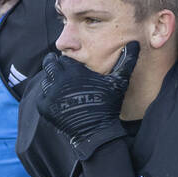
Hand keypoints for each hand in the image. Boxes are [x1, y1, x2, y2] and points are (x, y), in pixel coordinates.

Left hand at [37, 42, 139, 159]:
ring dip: (52, 81)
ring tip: (63, 88)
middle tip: (64, 74)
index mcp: (73, 71)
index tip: (72, 67)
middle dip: (56, 67)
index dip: (68, 62)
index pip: (63, 58)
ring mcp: (50, 95)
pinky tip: (60, 100)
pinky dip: (48, 97)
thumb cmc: (109, 105)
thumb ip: (126, 61)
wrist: (97, 133)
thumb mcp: (119, 81)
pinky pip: (42, 96)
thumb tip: (135, 44)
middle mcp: (59, 80)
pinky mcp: (44, 108)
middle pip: (49, 65)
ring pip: (45, 80)